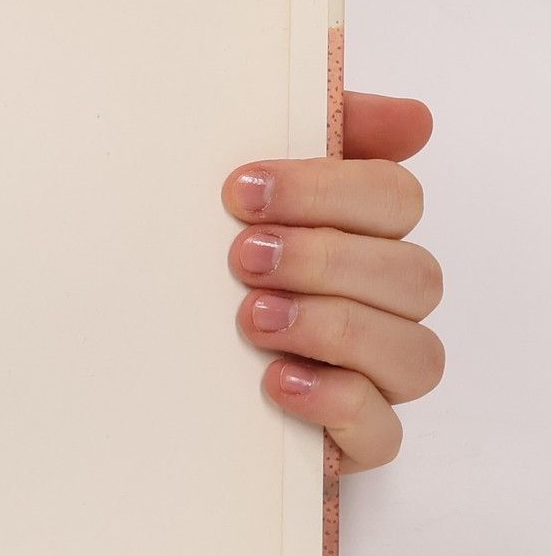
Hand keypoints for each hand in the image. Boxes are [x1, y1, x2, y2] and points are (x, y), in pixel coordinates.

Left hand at [224, 91, 442, 472]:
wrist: (140, 366)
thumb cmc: (198, 267)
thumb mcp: (231, 196)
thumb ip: (309, 134)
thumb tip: (412, 119)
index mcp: (359, 233)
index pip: (393, 196)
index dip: (327, 189)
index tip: (241, 191)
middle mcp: (380, 301)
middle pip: (413, 272)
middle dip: (325, 259)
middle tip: (242, 257)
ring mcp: (374, 373)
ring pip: (415, 352)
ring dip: (334, 327)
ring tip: (252, 318)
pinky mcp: (353, 437)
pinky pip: (383, 431)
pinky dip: (336, 402)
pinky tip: (277, 381)